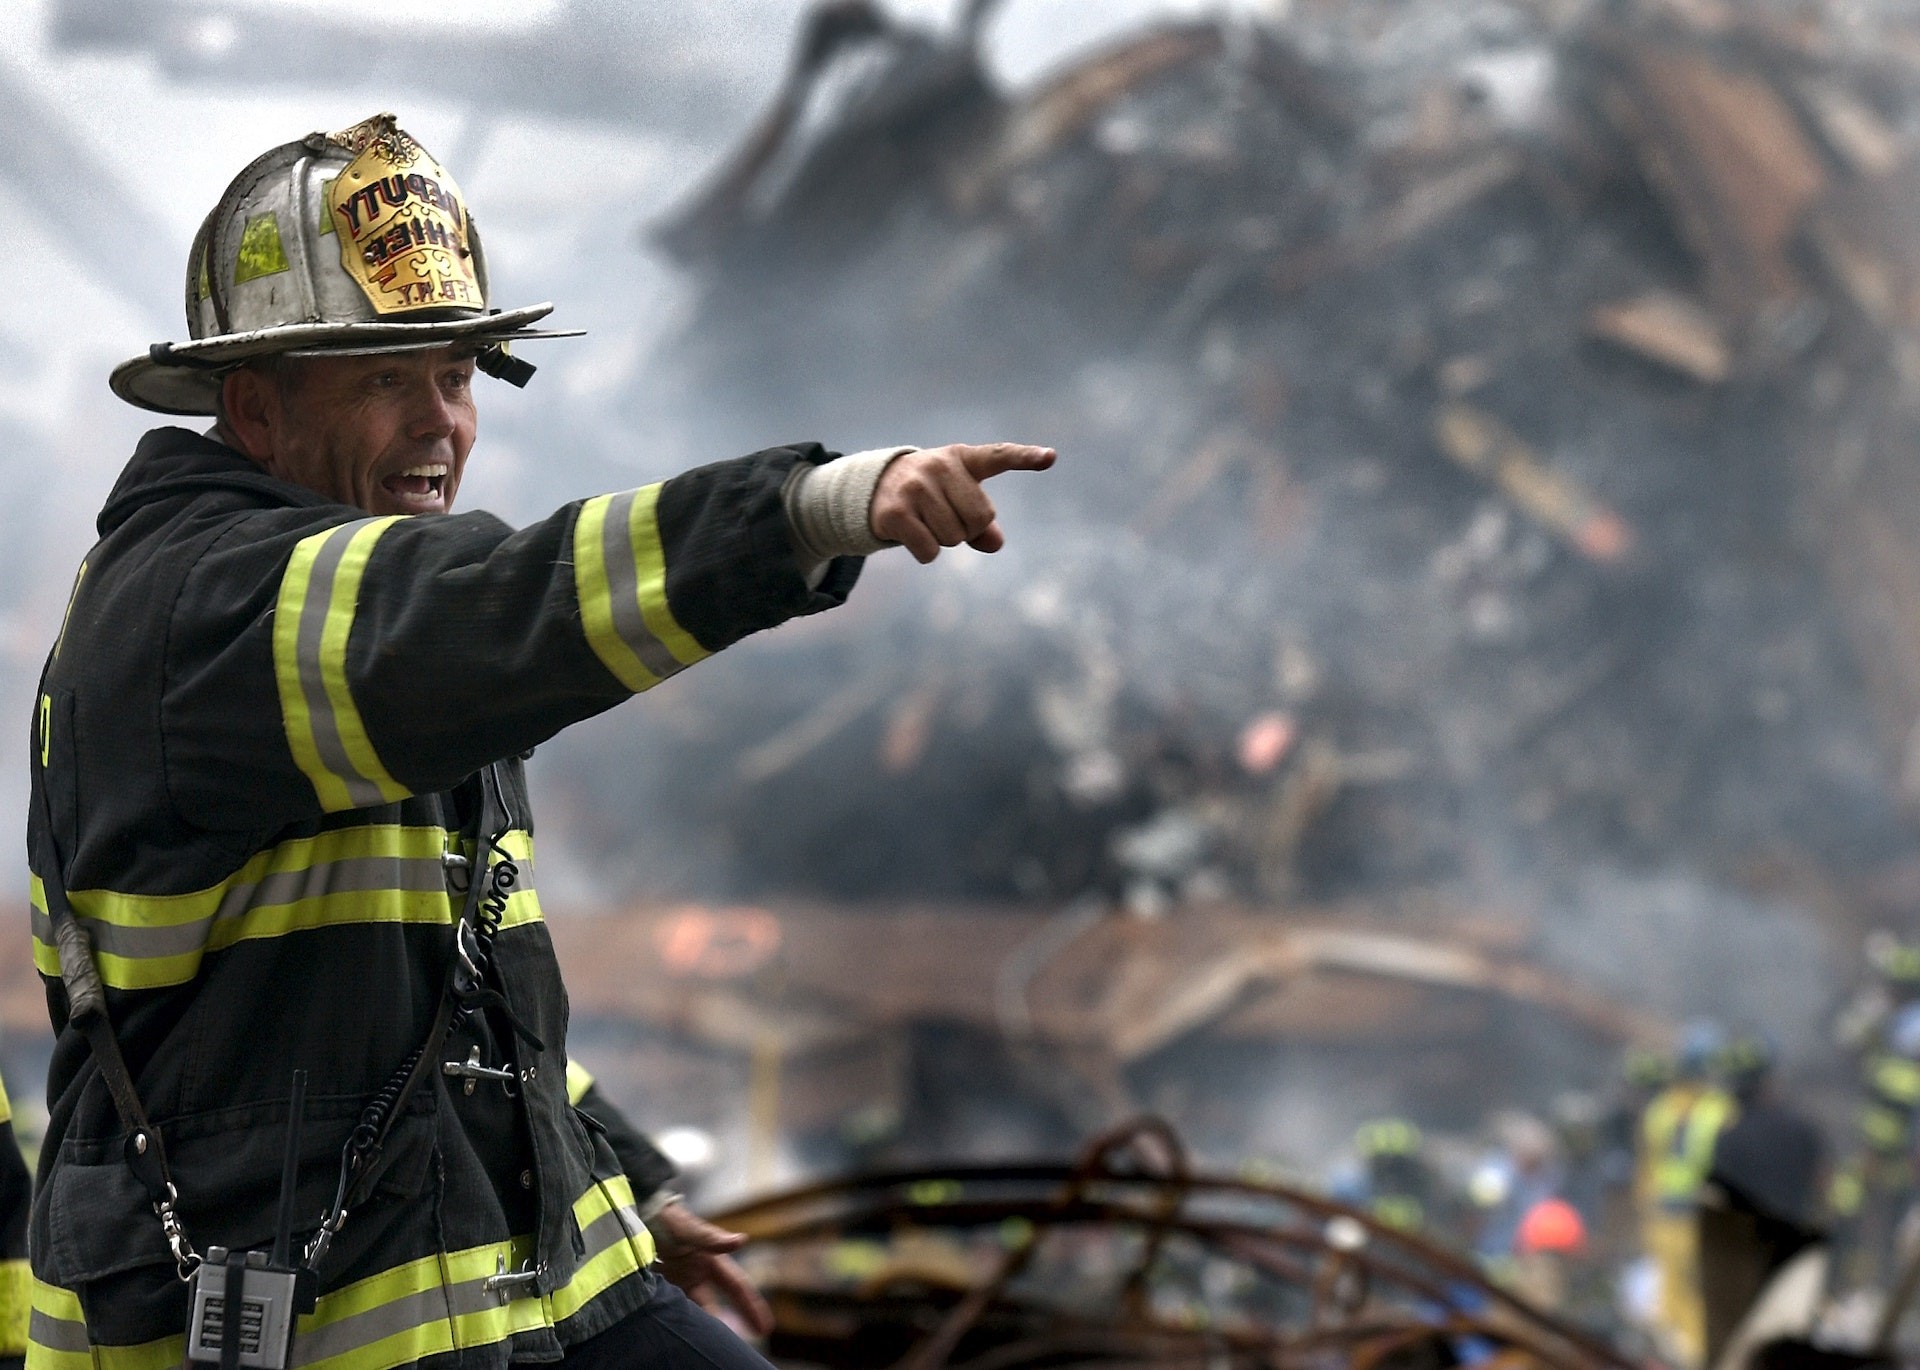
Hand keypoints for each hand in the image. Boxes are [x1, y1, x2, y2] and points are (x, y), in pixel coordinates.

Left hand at [650, 1199, 774, 1336]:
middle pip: (724, 1300)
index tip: (765, 1326)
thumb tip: (742, 1240)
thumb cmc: (667, 1218)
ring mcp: (683, 1279)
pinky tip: (690, 1332)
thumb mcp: (689, 1229)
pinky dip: (687, 1318)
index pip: (737, 1286)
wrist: (636, 1217)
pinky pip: (680, 1306)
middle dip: (741, 1317)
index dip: (752, 1306)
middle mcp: (700, 1271)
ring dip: (711, 1323)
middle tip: (757, 1335)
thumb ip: (712, 1238)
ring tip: (720, 1342)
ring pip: (702, 1307)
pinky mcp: (665, 1284)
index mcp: (711, 1259)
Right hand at [870, 442, 1056, 563]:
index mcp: (962, 458)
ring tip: (925, 520)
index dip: (1026, 458)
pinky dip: (926, 552)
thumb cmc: (930, 493)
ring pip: (955, 537)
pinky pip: (931, 550)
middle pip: (980, 519)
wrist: (873, 488)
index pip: (999, 456)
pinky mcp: (896, 512)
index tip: (1051, 457)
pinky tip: (912, 534)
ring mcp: (916, 487)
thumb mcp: (957, 497)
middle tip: (946, 516)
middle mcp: (939, 466)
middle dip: (968, 529)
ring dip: (944, 540)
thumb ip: (983, 522)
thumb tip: (996, 544)